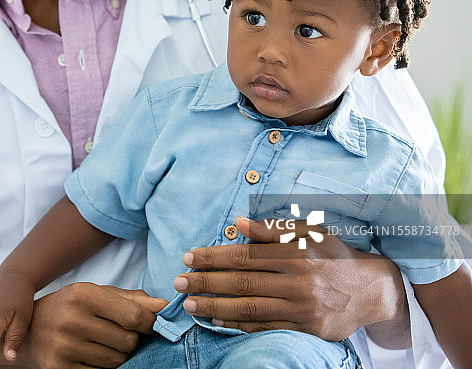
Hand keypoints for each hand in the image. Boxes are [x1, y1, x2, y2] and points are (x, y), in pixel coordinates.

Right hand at [17, 283, 166, 368]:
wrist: (27, 330)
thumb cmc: (69, 308)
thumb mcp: (96, 294)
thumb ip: (131, 300)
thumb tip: (165, 307)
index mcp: (83, 295)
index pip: (134, 316)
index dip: (148, 323)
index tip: (149, 325)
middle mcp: (73, 320)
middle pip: (128, 341)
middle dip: (129, 340)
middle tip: (116, 333)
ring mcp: (65, 347)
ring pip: (117, 360)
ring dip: (117, 354)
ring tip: (101, 343)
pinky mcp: (61, 368)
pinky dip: (102, 366)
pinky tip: (89, 354)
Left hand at [173, 216, 405, 340]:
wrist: (373, 289)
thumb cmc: (333, 255)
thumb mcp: (308, 233)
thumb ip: (272, 230)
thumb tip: (239, 224)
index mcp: (294, 253)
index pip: (245, 255)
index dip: (214, 257)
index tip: (189, 257)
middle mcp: (297, 280)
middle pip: (242, 282)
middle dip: (206, 282)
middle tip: (178, 282)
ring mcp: (302, 307)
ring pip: (250, 308)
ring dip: (215, 306)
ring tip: (189, 304)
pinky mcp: (306, 328)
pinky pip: (265, 327)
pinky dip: (238, 324)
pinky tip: (216, 320)